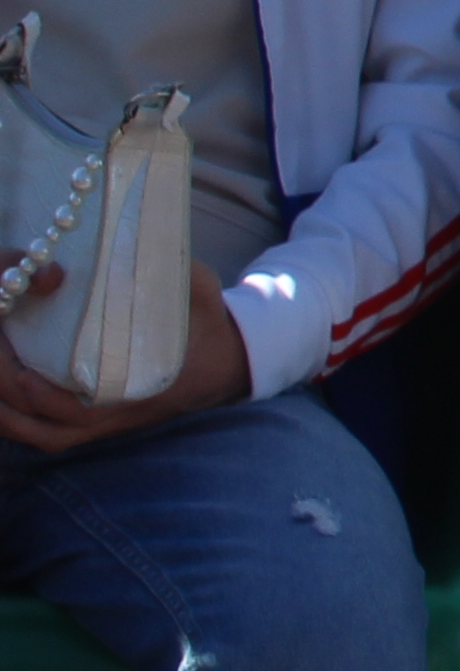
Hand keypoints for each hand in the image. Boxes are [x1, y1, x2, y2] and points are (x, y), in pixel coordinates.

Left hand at [0, 264, 253, 453]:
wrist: (226, 365)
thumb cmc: (208, 327)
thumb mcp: (201, 293)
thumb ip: (171, 271)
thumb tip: (137, 235)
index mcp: (136, 390)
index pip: (69, 404)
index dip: (34, 385)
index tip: (13, 346)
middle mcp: (108, 417)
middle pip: (34, 417)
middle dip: (3, 381)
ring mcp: (95, 427)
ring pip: (28, 430)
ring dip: (0, 402)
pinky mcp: (88, 428)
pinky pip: (36, 434)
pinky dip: (9, 417)